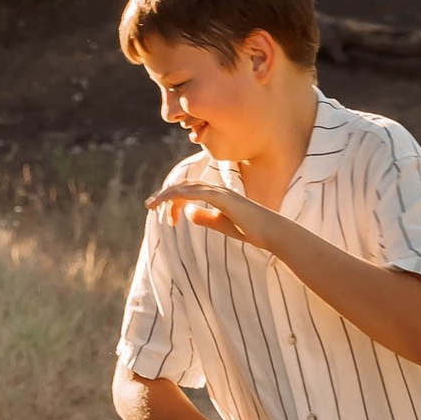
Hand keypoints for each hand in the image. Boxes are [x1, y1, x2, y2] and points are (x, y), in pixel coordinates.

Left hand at [146, 177, 271, 250]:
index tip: (164, 218)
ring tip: (154, 205)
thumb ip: (204, 218)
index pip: (188, 192)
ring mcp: (220, 192)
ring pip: (186, 187)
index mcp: (216, 194)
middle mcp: (216, 189)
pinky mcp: (224, 198)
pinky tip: (169, 201)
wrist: (271, 232)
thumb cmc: (250, 229)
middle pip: (183, 187)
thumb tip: (187, 213)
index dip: (172, 200)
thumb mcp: (221, 224)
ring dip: (168, 195)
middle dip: (164, 195)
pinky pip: (197, 192)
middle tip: (149, 206)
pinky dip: (181, 195)